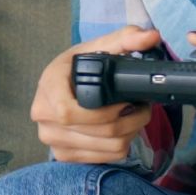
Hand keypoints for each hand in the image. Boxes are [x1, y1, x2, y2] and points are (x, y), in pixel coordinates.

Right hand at [30, 26, 162, 163]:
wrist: (60, 86)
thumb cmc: (77, 67)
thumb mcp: (98, 47)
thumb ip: (126, 38)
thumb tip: (151, 36)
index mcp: (48, 86)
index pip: (68, 112)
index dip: (104, 112)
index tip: (125, 101)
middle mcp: (44, 116)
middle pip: (97, 131)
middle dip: (130, 121)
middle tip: (142, 107)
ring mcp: (52, 139)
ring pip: (105, 147)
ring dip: (130, 133)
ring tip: (135, 117)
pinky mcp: (64, 155)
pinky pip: (103, 158)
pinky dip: (120, 146)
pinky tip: (121, 130)